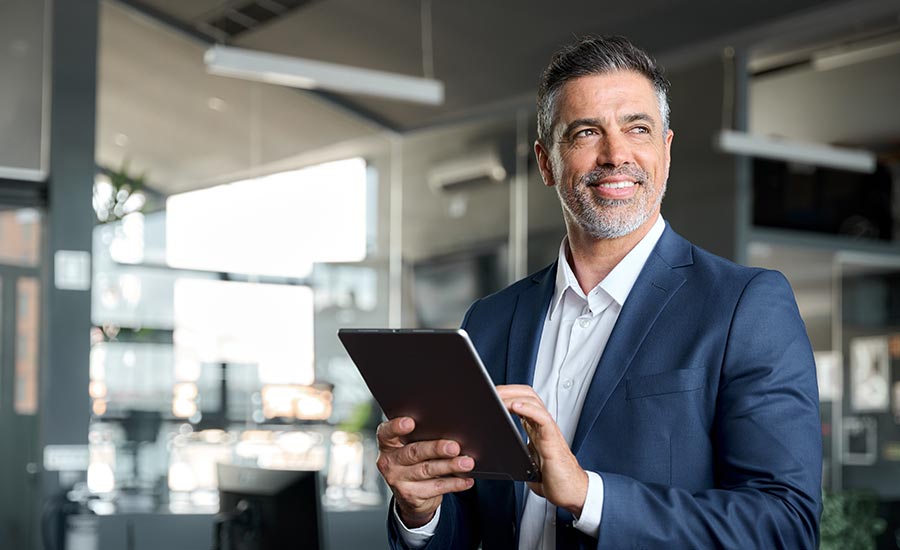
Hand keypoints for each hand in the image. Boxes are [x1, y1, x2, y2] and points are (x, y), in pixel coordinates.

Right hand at [375, 416, 475, 527]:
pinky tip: (467, 479)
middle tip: (454, 447)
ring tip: (467, 462)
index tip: (411, 422)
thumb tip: (451, 430)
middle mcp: (389, 462)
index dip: (396, 427)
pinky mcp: (411, 496)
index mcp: (387, 444)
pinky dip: (454, 483)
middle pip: (414, 452)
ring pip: (427, 470)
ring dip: (450, 466)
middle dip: (436, 448)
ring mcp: (398, 481)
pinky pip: (436, 488)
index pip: (386, 432)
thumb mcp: (410, 447)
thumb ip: (421, 437)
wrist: (410, 496)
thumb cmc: (414, 461)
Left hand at [497, 385, 587, 516]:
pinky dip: (528, 409)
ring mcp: (548, 431)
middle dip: (508, 389)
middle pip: (527, 395)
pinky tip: (515, 406)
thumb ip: (514, 453)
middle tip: (490, 391)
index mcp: (535, 428)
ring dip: (513, 395)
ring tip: (498, 396)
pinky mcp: (552, 441)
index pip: (522, 400)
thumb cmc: (552, 479)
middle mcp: (542, 426)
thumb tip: (491, 455)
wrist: (571, 493)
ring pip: (533, 401)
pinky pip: (542, 418)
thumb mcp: (525, 462)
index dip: (507, 393)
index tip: (490, 394)